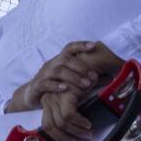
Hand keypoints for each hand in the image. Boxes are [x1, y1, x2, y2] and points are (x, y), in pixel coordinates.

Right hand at [6, 41, 124, 113]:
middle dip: (81, 67)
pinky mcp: (37, 86)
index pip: (69, 48)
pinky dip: (56, 85)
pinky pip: (46, 83)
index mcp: (59, 60)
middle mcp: (51, 64)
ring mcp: (43, 74)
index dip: (81, 45)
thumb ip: (85, 75)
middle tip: (94, 76)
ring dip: (73, 77)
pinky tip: (65, 88)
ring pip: (58, 71)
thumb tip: (109, 76)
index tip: (93, 46)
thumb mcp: (69, 78)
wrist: (31, 94)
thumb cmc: (54, 85)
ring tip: (85, 84)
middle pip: (65, 59)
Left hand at [39, 85, 92, 140]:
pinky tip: (88, 124)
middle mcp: (48, 100)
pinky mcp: (64, 95)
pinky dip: (79, 122)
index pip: (47, 126)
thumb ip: (70, 112)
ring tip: (88, 133)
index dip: (58, 137)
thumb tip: (75, 133)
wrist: (87, 66)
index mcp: (47, 103)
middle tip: (81, 140)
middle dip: (66, 137)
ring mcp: (54, 97)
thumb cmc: (82, 84)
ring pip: (61, 123)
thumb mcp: (72, 100)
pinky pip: (69, 115)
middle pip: (51, 127)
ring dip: (76, 131)